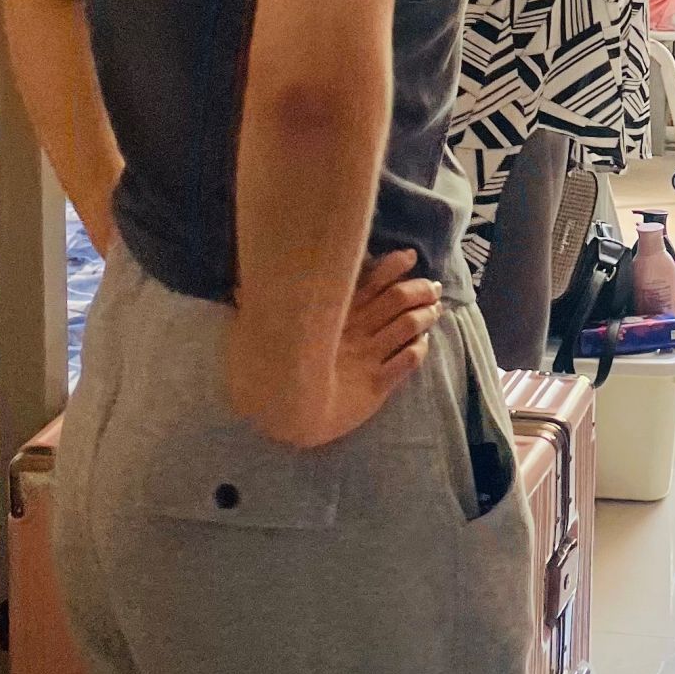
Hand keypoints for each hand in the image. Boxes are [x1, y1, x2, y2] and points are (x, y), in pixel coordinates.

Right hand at [240, 249, 442, 448]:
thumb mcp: (263, 333)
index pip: (371, 280)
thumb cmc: (272, 372)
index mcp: (335, 314)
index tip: (408, 258)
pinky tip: (424, 343)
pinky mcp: (377, 386)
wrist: (286, 415)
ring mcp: (369, 358)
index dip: (393, 267)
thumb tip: (239, 289)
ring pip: (408, 327)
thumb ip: (258, 308)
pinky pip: (406, 363)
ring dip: (425, 315)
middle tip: (433, 286)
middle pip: (398, 300)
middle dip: (419, 289)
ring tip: (435, 309)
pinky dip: (419, 349)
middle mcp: (357, 331)